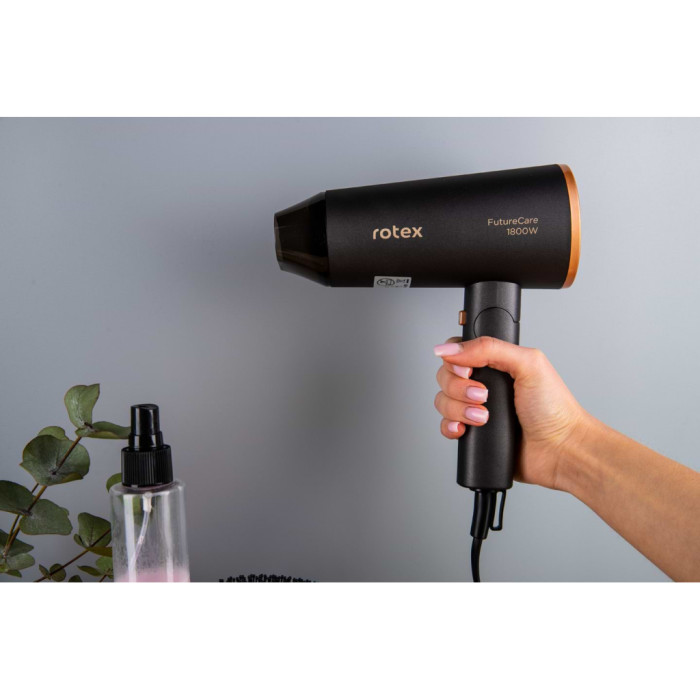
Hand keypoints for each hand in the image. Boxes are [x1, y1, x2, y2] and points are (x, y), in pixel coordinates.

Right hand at [433, 337, 588, 489]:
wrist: (560, 449)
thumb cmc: (554, 409)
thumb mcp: (528, 364)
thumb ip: (489, 348)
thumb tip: (450, 347)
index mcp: (496, 363)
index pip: (458, 352)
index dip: (454, 360)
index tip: (467, 370)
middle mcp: (484, 384)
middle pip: (445, 377)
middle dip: (458, 388)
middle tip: (483, 395)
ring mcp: (476, 409)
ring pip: (443, 401)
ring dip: (458, 409)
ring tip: (483, 417)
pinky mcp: (473, 433)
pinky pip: (445, 426)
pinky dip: (450, 427)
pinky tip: (466, 428)